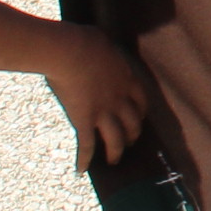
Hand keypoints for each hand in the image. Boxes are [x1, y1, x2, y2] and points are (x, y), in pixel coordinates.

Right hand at [44, 24, 152, 171]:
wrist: (70, 51)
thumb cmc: (84, 41)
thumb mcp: (102, 43)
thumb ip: (103, 51)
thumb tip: (97, 44)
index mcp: (126, 79)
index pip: (140, 100)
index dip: (141, 112)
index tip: (139, 117)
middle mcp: (120, 99)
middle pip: (133, 122)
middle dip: (133, 134)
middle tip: (130, 141)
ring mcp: (103, 112)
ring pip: (116, 139)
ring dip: (115, 152)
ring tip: (113, 160)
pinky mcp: (85, 120)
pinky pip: (87, 144)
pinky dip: (84, 159)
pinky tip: (81, 169)